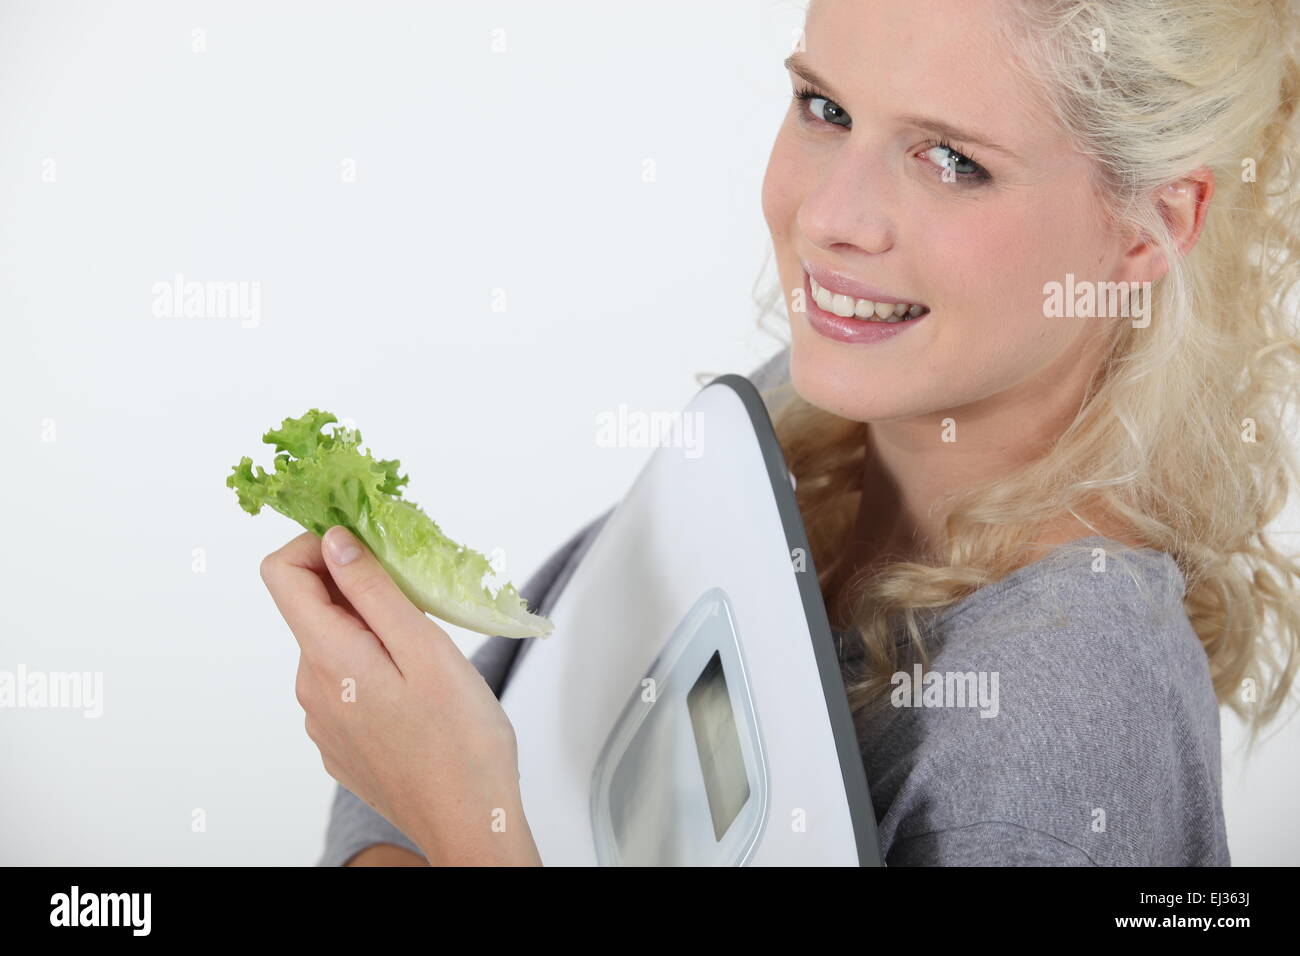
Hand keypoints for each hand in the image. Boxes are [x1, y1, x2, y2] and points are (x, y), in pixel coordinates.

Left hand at [259, 526, 541, 865]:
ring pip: (335, 645)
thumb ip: (373, 590)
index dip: (320, 544)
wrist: (468, 823)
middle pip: (314, 607)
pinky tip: (419, 692)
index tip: (371, 547)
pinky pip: (346, 683)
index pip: (282, 572)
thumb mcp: (425, 648)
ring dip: (373, 631)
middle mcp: (311, 687)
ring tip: (429, 655)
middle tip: (422, 602)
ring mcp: (322, 719)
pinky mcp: (341, 742)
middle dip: (361, 589)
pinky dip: (376, 668)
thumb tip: (334, 540)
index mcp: (328, 657)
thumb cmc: (462, 740)